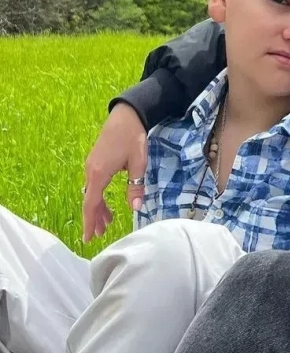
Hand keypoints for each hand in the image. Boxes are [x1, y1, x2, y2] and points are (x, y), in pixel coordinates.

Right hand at [82, 103, 147, 241]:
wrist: (126, 115)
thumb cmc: (133, 138)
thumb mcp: (139, 163)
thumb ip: (136, 186)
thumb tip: (136, 208)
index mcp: (99, 173)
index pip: (92, 203)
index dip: (90, 221)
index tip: (89, 237)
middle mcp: (90, 170)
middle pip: (89, 200)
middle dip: (94, 218)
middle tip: (100, 234)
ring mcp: (91, 165)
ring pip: (91, 192)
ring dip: (98, 207)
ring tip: (107, 222)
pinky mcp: (95, 161)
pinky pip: (93, 184)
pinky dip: (98, 196)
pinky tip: (106, 202)